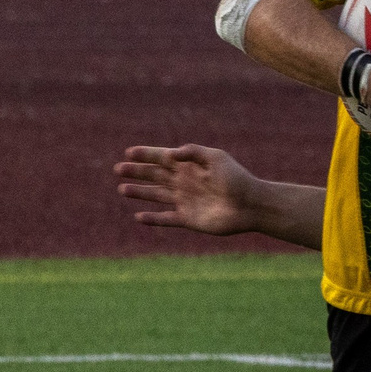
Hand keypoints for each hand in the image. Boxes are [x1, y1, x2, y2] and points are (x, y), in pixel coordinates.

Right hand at [115, 144, 260, 233]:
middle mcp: (184, 183)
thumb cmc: (237, 178)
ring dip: (139, 193)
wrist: (251, 205)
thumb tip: (170, 154)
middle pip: (155, 176)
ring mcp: (185, 201)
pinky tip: (139, 217)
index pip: (162, 158)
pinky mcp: (189, 219)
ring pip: (156, 196)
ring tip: (122, 190)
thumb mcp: (216, 158)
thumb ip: (193, 152)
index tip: (128, 152)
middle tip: (119, 169)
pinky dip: (153, 219)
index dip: (146, 155)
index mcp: (190, 166)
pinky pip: (166, 219)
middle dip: (137, 172)